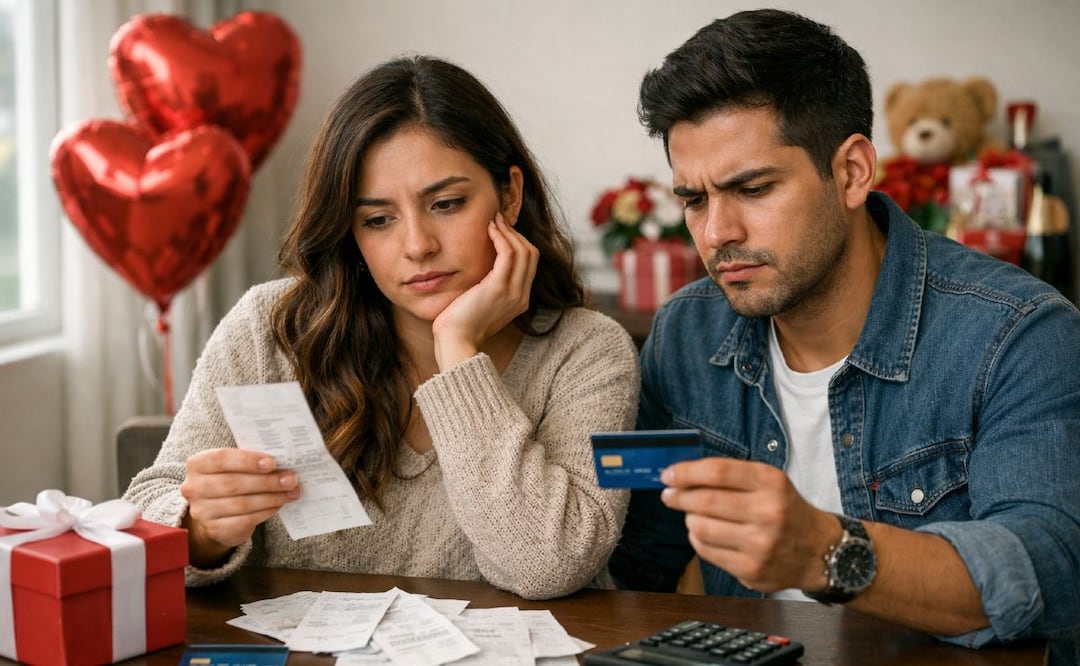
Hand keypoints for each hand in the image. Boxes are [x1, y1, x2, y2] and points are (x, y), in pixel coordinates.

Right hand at [180, 448, 299, 567]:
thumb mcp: (234, 467)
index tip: (272, 462)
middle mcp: (194, 488)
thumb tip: (282, 462)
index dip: (247, 460)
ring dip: (271, 498)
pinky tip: (279, 505)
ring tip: (291, 492)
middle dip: (266, 481)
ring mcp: (202, 511)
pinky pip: (245, 520)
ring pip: (242, 504)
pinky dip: (266, 511)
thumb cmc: (230, 481)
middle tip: (290, 479)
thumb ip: (251, 462)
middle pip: (233, 483)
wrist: (215, 514)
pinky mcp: (214, 529)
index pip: (221, 459)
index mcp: (197, 464)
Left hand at [431, 212, 538, 369]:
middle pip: (531, 254)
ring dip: (508, 232)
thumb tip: (484, 270)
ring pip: (523, 251)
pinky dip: (501, 238)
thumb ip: (490, 288)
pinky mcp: (498, 287)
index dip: (518, 243)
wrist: (456, 342)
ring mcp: (513, 292)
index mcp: (520, 301)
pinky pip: (508, 254)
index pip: (530, 264)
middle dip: (516, 234)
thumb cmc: (461, 324)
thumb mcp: (482, 304)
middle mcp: (521, 296)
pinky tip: (490, 230)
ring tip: (493, 221)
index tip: (502, 230)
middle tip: (498, 221)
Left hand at [659, 457, 839, 592]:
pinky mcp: (751, 569)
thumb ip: (731, 476)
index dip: (687, 472)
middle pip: (706, 500)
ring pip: (701, 528)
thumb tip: (683, 475)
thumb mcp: (769, 482)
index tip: (668, 474)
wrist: (818, 550)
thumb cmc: (786, 510)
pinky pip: (707, 551)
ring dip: (689, 519)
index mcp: (771, 482)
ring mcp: (760, 544)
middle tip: (669, 495)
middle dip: (679, 496)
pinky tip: (704, 534)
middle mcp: (768, 512)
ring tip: (693, 515)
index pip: (718, 472)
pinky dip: (698, 539)